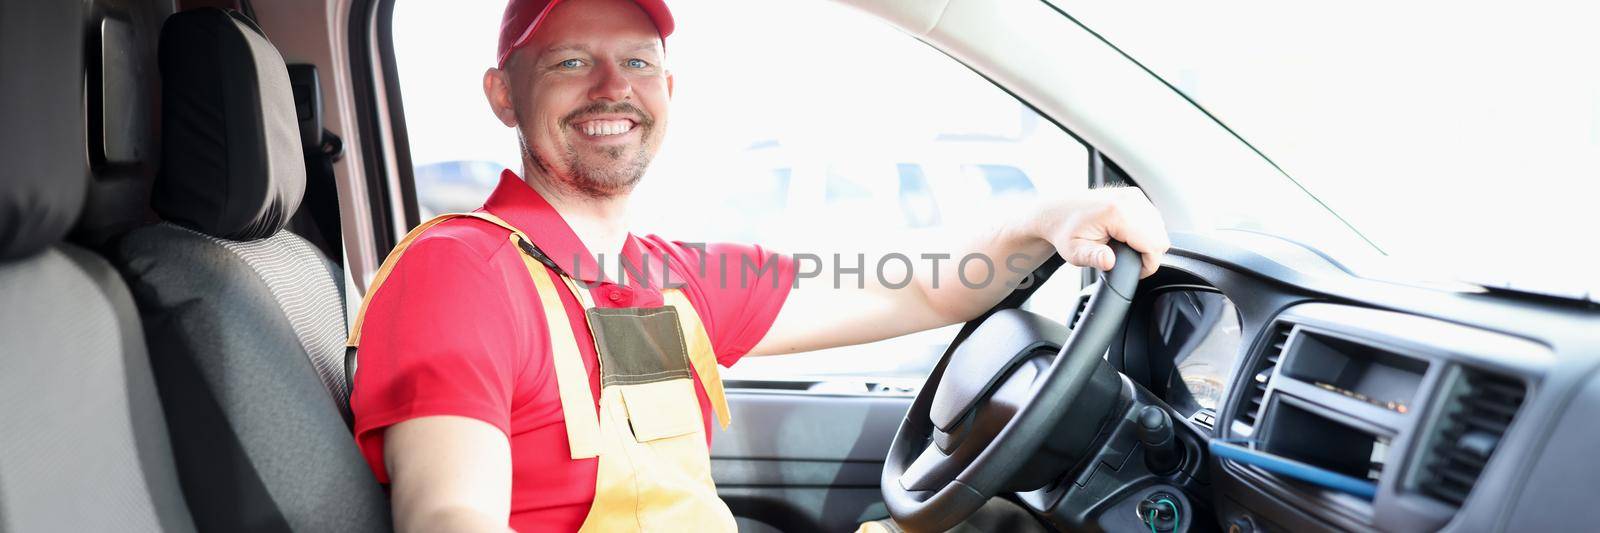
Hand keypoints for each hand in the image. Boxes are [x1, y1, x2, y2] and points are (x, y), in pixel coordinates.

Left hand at [1035, 187, 1169, 277]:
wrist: (1057, 212)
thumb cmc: (1065, 231)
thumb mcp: (1075, 252)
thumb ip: (1094, 258)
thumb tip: (1109, 261)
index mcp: (1116, 212)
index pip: (1153, 244)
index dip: (1148, 265)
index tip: (1136, 271)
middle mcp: (1129, 199)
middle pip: (1160, 237)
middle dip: (1149, 255)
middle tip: (1127, 261)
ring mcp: (1133, 195)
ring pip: (1160, 228)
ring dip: (1148, 243)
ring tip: (1125, 249)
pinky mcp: (1134, 195)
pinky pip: (1153, 219)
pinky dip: (1146, 232)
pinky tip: (1128, 238)